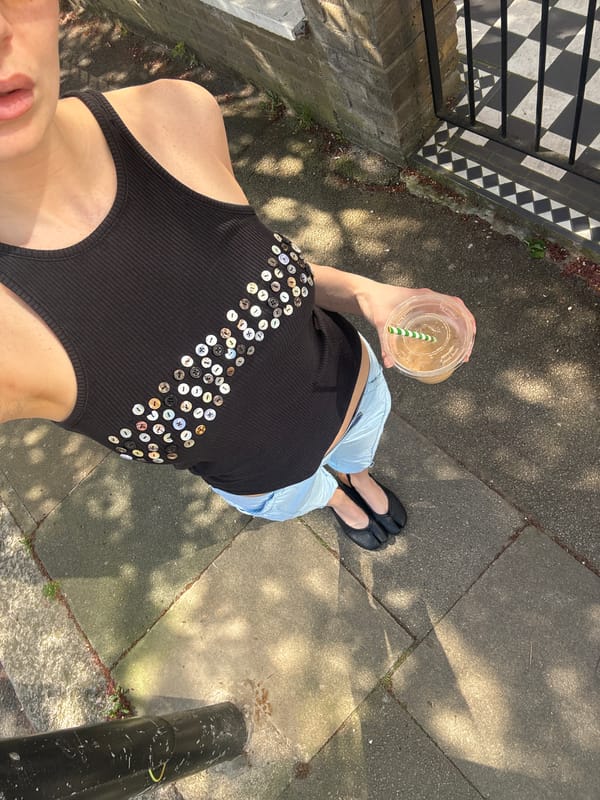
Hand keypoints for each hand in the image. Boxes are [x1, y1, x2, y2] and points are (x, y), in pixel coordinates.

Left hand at [357, 284, 476, 367]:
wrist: (364, 293)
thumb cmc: (374, 301)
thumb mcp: (380, 321)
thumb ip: (386, 342)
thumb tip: (389, 363)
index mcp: (425, 297)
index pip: (456, 305)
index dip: (467, 320)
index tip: (470, 337)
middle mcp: (429, 300)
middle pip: (457, 313)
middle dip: (466, 331)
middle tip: (465, 353)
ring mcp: (425, 305)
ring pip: (450, 317)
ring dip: (458, 332)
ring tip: (460, 352)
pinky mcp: (419, 312)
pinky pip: (439, 320)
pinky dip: (447, 331)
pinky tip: (445, 346)